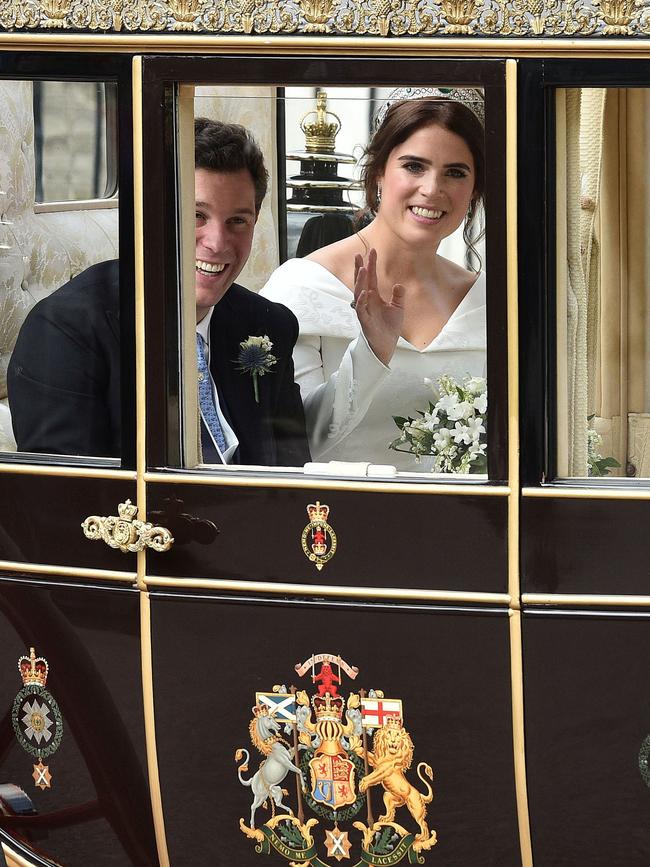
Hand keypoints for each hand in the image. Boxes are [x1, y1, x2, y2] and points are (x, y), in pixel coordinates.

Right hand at [353, 248, 404, 365]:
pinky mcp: (364, 321)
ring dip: (360, 281)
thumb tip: (399, 284)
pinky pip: (360, 309)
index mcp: (374, 296)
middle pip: (362, 282)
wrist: (387, 344)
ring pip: (359, 292)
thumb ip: (398, 296)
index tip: (372, 251)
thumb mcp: (398, 308)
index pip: (371, 278)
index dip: (371, 265)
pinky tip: (364, 291)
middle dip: (361, 268)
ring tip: (363, 268)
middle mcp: (367, 301)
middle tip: (360, 254)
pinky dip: (361, 300)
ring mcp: (364, 310)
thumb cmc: (390, 327)